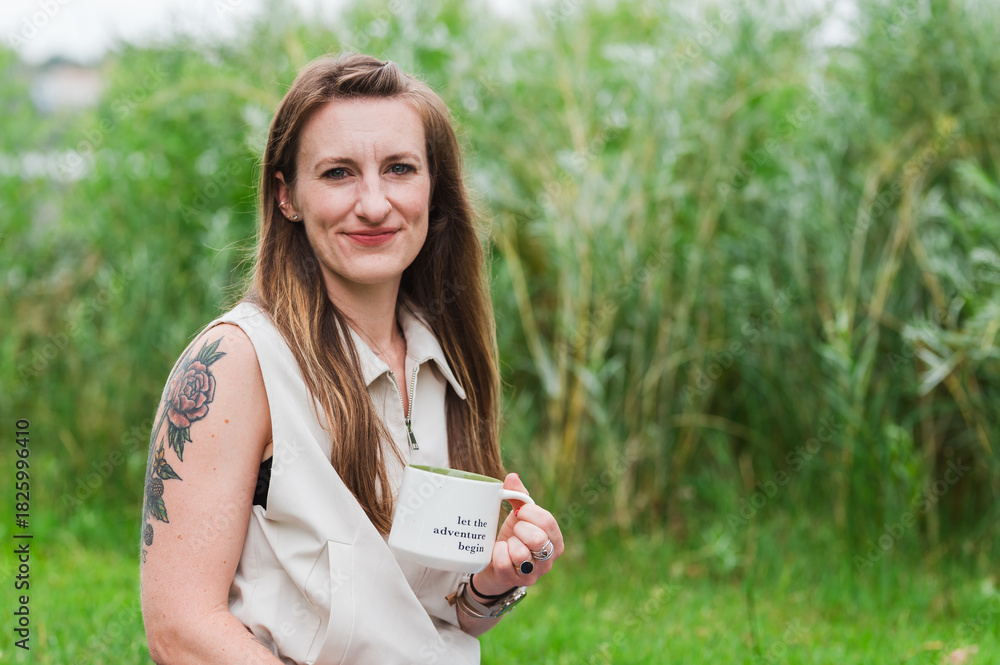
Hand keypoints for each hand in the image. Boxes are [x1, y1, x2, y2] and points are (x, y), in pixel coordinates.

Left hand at [469, 473, 563, 599]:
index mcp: (555, 541)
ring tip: (508, 543)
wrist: (493, 563)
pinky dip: (498, 553)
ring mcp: (532, 574)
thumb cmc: (512, 536)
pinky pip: (504, 563)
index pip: (548, 522)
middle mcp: (548, 560)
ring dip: (510, 543)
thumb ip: (518, 496)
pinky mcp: (513, 582)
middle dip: (520, 529)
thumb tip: (512, 476)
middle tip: (515, 529)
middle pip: (538, 539)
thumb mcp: (518, 516)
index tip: (519, 512)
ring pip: (521, 554)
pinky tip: (499, 551)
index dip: (530, 513)